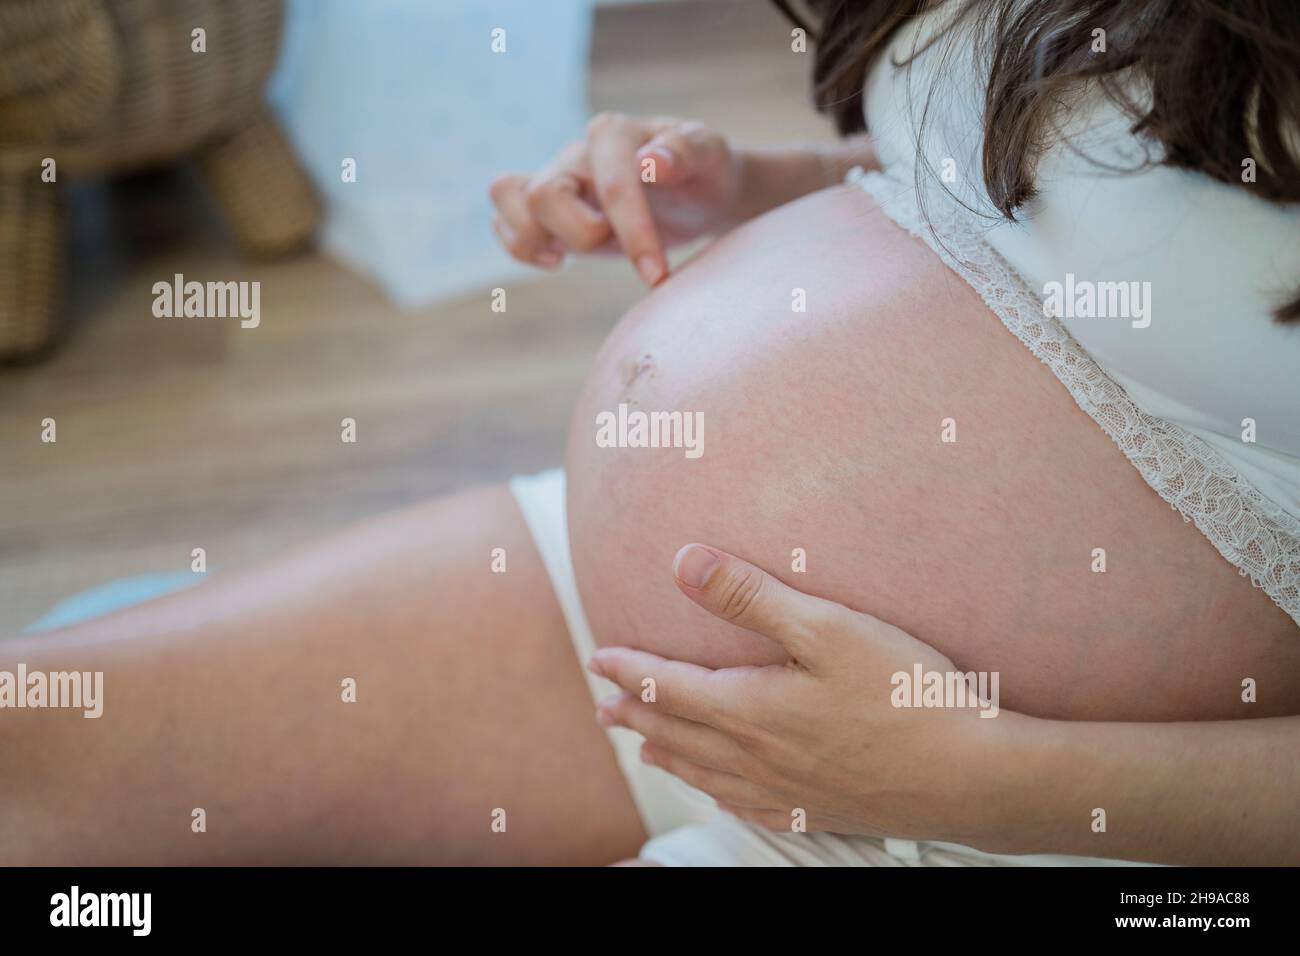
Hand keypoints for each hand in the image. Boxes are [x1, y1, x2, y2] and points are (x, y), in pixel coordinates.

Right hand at [489, 113, 740, 285]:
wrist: (698, 191)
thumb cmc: (705, 171)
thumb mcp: (711, 155)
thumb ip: (685, 151)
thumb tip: (650, 162)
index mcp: (613, 134)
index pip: (608, 183)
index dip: (631, 231)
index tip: (657, 275)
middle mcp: (576, 154)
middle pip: (544, 194)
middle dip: (581, 236)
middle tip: (621, 251)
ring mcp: (557, 181)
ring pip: (505, 196)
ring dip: (533, 237)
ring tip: (568, 259)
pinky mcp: (547, 213)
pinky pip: (502, 221)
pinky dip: (518, 246)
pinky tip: (557, 261)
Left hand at [589, 544, 1018, 844]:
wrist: (969, 775)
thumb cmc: (904, 693)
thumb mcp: (826, 627)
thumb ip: (749, 594)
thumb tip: (682, 561)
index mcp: (750, 709)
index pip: (670, 686)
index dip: (630, 671)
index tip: (598, 659)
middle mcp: (757, 757)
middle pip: (678, 734)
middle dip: (635, 715)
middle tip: (603, 709)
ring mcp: (787, 791)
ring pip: (707, 774)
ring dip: (668, 756)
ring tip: (644, 749)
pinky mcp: (820, 812)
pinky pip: (750, 807)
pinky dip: (719, 796)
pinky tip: (721, 794)